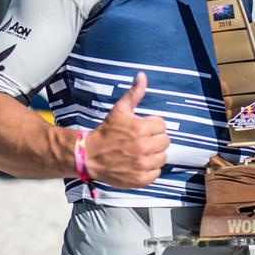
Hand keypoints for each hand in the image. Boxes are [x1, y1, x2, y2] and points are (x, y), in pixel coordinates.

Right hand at [85, 72, 169, 187]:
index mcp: (141, 128)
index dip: (153, 125)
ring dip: (154, 155)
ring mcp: (143, 164)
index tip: (142, 128)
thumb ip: (134, 93)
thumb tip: (142, 75)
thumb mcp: (120, 110)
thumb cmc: (106, 131)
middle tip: (141, 140)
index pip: (162, 125)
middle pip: (165, 141)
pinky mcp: (140, 179)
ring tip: (140, 152)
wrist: (89, 155)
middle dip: (155, 139)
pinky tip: (139, 164)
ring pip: (162, 157)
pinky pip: (156, 173)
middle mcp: (144, 147)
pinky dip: (150, 170)